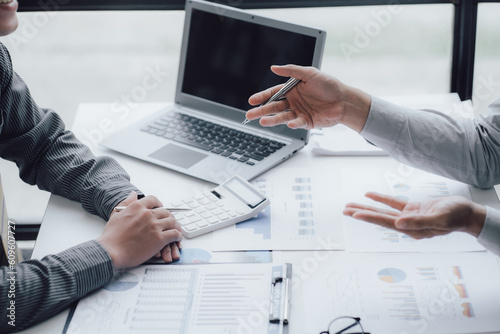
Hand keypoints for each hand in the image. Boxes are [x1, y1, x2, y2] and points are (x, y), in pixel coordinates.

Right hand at [98, 192, 182, 269]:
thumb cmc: (111, 237)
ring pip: (172, 221)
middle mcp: (147, 214)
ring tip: (176, 229)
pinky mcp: (159, 239)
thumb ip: (126, 203)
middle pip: (165, 211)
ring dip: (175, 225)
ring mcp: (154, 226)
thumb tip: (133, 193)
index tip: (160, 208)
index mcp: (137, 207)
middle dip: (168, 216)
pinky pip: (174, 234)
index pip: (153, 200)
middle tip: (169, 221)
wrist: (111, 252)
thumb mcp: (116, 214)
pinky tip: (177, 238)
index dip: (159, 204)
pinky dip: (178, 236)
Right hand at [245, 64, 370, 131]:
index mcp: (292, 89)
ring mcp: (299, 112)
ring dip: (272, 119)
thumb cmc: (329, 85)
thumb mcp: (310, 73)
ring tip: (262, 122)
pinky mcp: (306, 122)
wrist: (345, 100)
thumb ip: (292, 71)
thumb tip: (274, 68)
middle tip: (250, 115)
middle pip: (274, 107)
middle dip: (261, 111)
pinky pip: (297, 123)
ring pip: (282, 117)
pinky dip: (293, 124)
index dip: (262, 97)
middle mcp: (293, 101)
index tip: (252, 100)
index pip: (273, 93)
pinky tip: (289, 123)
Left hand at [343, 192, 485, 238]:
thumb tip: (398, 225)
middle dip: (361, 213)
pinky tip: (369, 194)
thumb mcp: (440, 219)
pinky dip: (382, 199)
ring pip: (383, 211)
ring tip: (350, 205)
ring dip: (367, 207)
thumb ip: (419, 223)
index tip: (354, 214)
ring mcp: (409, 217)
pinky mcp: (413, 209)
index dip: (369, 217)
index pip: (385, 222)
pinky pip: (393, 203)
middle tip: (344, 211)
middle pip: (379, 218)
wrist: (467, 213)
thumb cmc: (456, 217)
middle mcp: (407, 225)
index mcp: (412, 230)